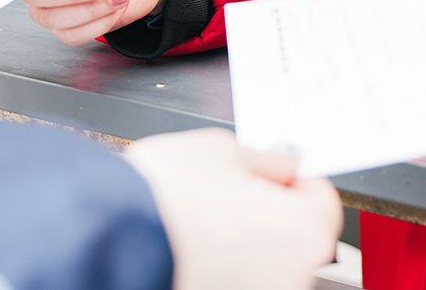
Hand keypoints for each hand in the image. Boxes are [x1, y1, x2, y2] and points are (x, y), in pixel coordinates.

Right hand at [126, 130, 341, 289]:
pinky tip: (188, 252)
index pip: (322, 200)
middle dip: (266, 216)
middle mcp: (291, 279)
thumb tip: (280, 165)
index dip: (295, 181)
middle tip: (227, 198)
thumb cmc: (160, 199)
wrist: (102, 240)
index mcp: (303, 231)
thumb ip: (264, 160)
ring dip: (242, 248)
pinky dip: (218, 272)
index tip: (274, 175)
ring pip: (261, 266)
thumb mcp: (220, 150)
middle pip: (293, 238)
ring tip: (198, 227)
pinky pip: (233, 283)